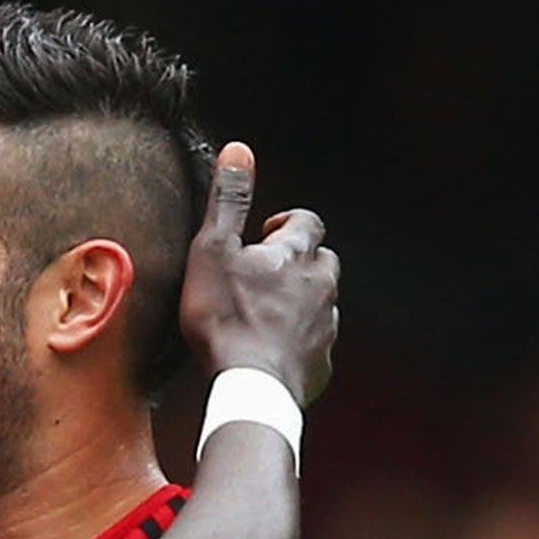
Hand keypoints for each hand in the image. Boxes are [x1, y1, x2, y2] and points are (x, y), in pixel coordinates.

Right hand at [178, 143, 338, 403]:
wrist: (250, 386)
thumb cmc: (227, 319)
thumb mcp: (213, 250)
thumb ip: (229, 201)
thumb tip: (239, 151)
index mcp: (296, 255)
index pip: (308, 223)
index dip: (288, 224)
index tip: (265, 233)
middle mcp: (321, 286)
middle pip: (322, 262)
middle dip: (299, 263)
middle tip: (264, 275)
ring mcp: (325, 327)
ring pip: (322, 303)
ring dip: (300, 302)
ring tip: (265, 315)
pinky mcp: (321, 364)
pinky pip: (315, 344)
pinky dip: (299, 342)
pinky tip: (273, 351)